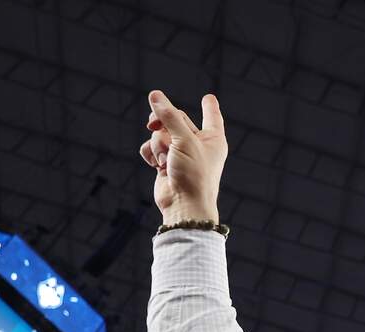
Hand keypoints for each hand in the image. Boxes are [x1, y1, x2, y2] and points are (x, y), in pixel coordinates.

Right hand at [139, 90, 226, 222]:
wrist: (183, 204)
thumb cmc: (194, 174)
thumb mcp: (183, 140)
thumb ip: (169, 116)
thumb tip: (154, 95)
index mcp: (213, 139)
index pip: (211, 116)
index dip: (209, 107)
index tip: (208, 97)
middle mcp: (198, 145)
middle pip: (176, 119)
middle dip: (163, 122)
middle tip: (151, 123)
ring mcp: (181, 154)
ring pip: (161, 134)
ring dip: (158, 144)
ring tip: (165, 160)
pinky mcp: (166, 163)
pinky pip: (152, 148)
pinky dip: (151, 154)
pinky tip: (156, 165)